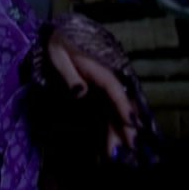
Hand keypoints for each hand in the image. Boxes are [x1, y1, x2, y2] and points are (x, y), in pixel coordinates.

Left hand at [47, 29, 141, 163]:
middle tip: (126, 150)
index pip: (114, 89)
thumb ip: (68, 73)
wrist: (57, 35)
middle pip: (118, 105)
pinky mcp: (97, 92)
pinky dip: (109, 127)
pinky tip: (109, 144)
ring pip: (114, 111)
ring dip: (117, 131)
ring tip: (116, 154)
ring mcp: (102, 87)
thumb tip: (80, 92)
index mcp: (98, 68)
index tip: (131, 124)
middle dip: (124, 128)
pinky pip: (107, 111)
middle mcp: (105, 79)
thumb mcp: (58, 55)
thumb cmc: (57, 44)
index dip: (123, 107)